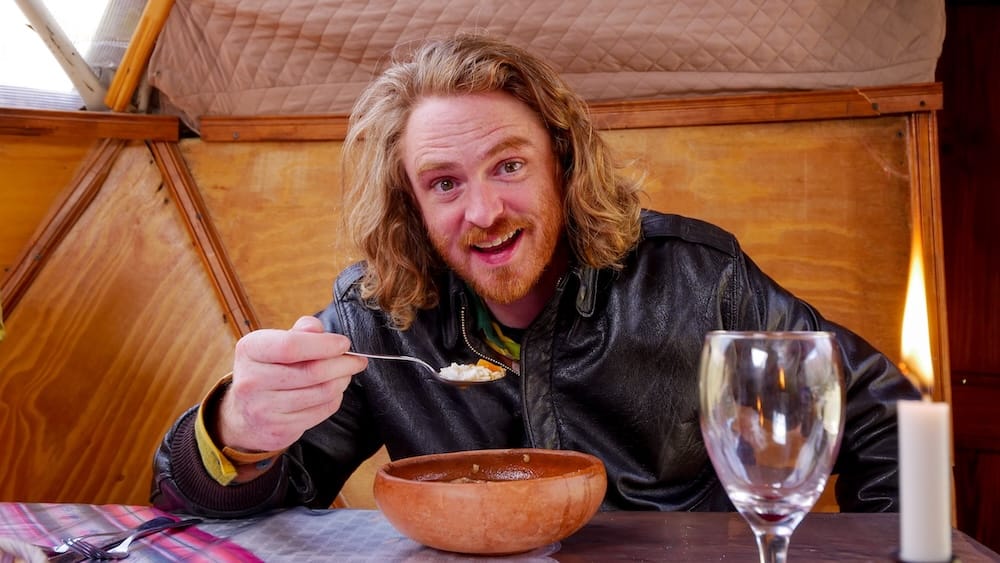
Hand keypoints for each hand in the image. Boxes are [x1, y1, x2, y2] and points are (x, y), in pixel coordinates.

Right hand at [217, 316, 367, 451]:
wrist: (245, 412)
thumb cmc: (269, 368)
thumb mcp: (276, 342)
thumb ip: (301, 331)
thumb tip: (319, 330)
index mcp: (250, 350)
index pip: (291, 346)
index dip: (324, 344)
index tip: (344, 343)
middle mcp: (251, 380)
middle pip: (312, 372)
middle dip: (343, 364)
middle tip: (357, 360)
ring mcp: (262, 408)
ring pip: (321, 393)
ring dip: (342, 381)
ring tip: (345, 374)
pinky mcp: (277, 429)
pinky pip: (320, 412)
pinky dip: (334, 399)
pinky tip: (332, 391)